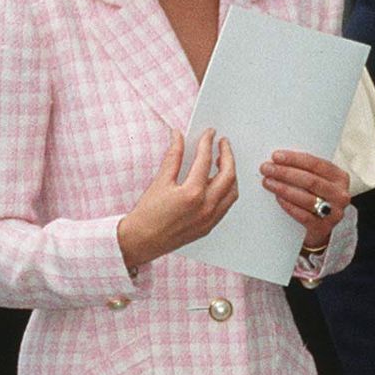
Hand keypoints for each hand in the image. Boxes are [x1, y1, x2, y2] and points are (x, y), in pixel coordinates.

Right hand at [117, 129, 236, 268]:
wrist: (142, 240)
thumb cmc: (147, 214)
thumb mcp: (160, 181)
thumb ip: (174, 156)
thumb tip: (178, 137)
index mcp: (192, 193)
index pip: (206, 160)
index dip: (208, 143)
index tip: (209, 134)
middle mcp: (205, 207)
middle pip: (228, 175)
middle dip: (228, 155)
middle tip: (223, 144)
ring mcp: (210, 219)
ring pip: (232, 192)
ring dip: (231, 174)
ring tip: (222, 162)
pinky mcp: (209, 226)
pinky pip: (226, 205)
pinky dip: (226, 190)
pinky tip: (219, 182)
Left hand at [259, 151, 350, 250]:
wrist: (321, 228)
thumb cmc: (316, 197)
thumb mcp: (318, 181)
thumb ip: (305, 170)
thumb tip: (278, 160)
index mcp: (340, 177)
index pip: (316, 164)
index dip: (295, 159)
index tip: (276, 156)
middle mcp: (340, 194)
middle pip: (310, 181)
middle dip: (285, 173)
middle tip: (266, 168)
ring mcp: (334, 213)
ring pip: (306, 198)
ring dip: (284, 189)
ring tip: (268, 182)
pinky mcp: (323, 227)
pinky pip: (303, 216)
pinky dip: (289, 206)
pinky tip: (278, 198)